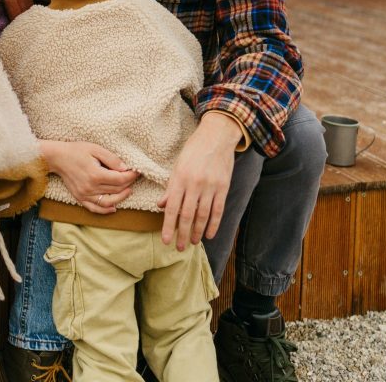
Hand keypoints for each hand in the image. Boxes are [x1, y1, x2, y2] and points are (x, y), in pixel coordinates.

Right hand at [40, 140, 138, 214]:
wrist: (58, 158)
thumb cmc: (76, 150)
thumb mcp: (95, 149)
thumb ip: (112, 159)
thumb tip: (125, 168)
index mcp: (95, 174)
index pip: (120, 179)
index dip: (131, 176)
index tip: (137, 171)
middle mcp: (91, 187)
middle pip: (116, 190)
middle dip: (128, 183)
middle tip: (133, 176)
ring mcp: (85, 195)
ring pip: (108, 202)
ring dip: (121, 198)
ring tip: (128, 190)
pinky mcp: (80, 198)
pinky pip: (95, 208)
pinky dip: (105, 210)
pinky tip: (114, 208)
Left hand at [158, 111, 239, 249]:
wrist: (216, 136)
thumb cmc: (193, 151)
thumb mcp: (177, 166)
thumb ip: (171, 187)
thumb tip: (162, 206)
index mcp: (180, 178)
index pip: (172, 208)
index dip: (169, 226)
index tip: (166, 240)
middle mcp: (194, 184)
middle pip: (187, 215)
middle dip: (182, 234)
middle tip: (179, 248)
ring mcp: (210, 186)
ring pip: (203, 215)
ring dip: (197, 232)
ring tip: (193, 243)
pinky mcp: (223, 187)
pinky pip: (218, 210)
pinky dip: (213, 224)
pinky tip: (209, 235)